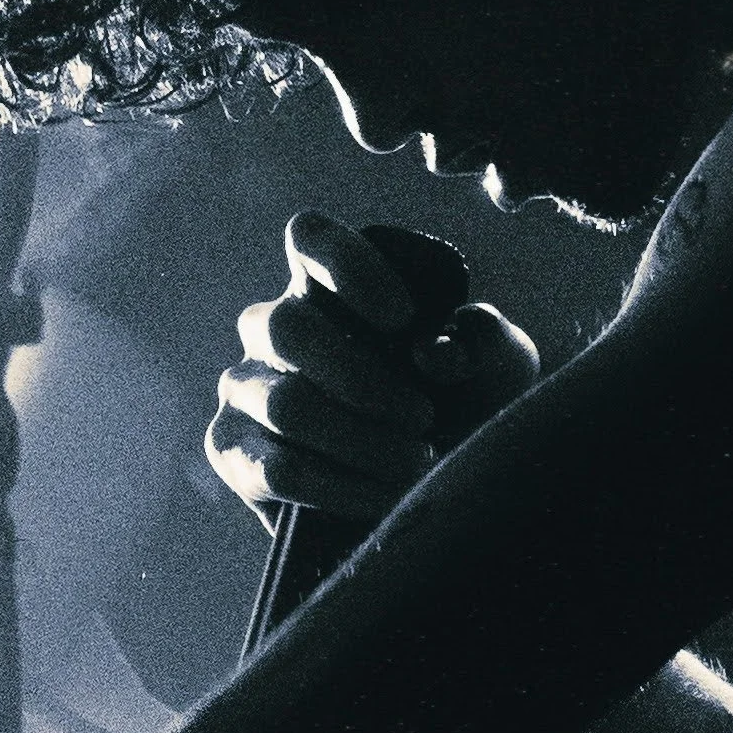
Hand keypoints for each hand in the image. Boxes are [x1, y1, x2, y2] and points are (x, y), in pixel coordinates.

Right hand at [206, 213, 539, 527]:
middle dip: (362, 378)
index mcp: (328, 285)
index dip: (348, 265)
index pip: (309, 237)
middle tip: (424, 416)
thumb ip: (483, 341)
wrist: (438, 487)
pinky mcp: (235, 454)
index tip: (403, 315)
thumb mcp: (497, 366)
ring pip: (286, 405)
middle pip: (288, 327)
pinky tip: (386, 495)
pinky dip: (342, 485)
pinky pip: (278, 468)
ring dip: (361, 440)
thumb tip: (432, 351)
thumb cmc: (465, 404)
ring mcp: (245, 389)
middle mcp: (273, 328)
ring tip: (417, 462)